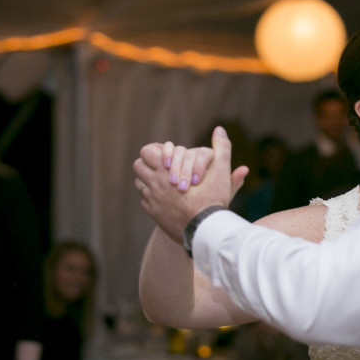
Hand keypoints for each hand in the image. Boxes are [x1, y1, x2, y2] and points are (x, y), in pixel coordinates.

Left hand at [133, 127, 248, 243]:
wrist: (204, 229)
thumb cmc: (212, 199)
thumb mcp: (221, 170)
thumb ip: (222, 148)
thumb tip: (220, 129)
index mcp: (166, 169)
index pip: (147, 151)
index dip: (156, 151)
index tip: (167, 157)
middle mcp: (155, 183)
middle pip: (138, 166)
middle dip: (149, 164)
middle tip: (164, 167)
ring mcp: (152, 199)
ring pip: (140, 183)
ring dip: (149, 180)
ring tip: (164, 182)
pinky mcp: (153, 213)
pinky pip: (144, 200)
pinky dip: (151, 197)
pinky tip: (166, 199)